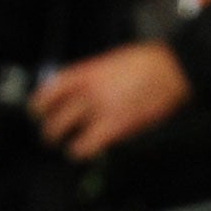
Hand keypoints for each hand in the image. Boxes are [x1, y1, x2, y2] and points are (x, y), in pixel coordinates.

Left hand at [31, 43, 192, 160]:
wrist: (175, 69)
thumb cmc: (150, 62)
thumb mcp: (113, 59)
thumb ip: (91, 75)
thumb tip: (75, 88)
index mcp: (88, 72)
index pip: (50, 90)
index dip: (38, 104)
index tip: (36, 112)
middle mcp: (89, 91)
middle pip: (53, 116)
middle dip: (48, 129)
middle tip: (50, 135)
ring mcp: (99, 110)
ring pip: (63, 133)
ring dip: (62, 142)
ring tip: (67, 145)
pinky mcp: (114, 127)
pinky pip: (85, 147)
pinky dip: (81, 151)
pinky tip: (85, 150)